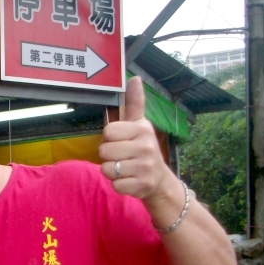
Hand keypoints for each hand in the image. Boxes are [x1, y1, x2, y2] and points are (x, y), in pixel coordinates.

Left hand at [98, 76, 174, 202]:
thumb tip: (134, 78)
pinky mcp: (142, 185)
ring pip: (107, 169)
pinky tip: (129, 179)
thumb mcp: (140, 125)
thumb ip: (134, 103)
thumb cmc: (142, 148)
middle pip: (104, 151)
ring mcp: (144, 167)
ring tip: (125, 168)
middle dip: (108, 156)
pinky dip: (118, 184)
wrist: (159, 179)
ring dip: (112, 171)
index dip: (110, 138)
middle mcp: (146, 147)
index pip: (108, 131)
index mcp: (142, 129)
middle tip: (122, 156)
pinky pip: (115, 185)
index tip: (121, 141)